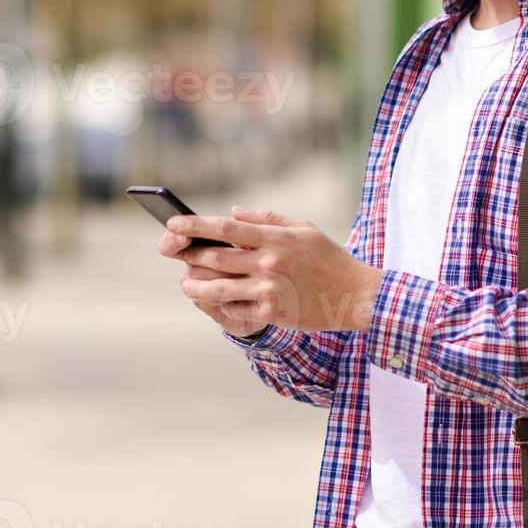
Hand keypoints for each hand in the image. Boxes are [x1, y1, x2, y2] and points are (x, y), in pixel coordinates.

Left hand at [168, 207, 382, 332]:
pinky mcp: (273, 313)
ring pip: (219, 287)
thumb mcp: (303, 228)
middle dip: (189, 253)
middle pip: (216, 257)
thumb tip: (232, 214)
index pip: (226, 228)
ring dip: (196, 285)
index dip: (195, 225)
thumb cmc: (328, 258)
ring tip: (186, 283)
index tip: (173, 222)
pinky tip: (213, 300)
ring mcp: (269, 289)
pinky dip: (220, 305)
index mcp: (275, 238)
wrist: (355, 294)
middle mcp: (269, 263)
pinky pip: (235, 309)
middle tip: (172, 250)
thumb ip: (266, 219)